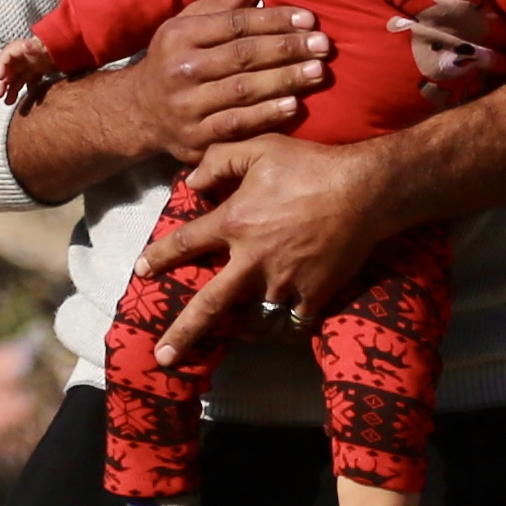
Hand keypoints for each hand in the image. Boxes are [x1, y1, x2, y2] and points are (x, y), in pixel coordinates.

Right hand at [0, 0, 330, 201]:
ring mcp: (188, 106)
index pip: (235, 23)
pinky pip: (237, 124)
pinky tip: (294, 105)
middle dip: (287, 49)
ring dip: (285, 80)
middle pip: (243, 56)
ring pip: (244, 90)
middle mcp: (181, 69)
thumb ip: (219, 5)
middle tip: (323, 45)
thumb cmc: (173, 60)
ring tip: (318, 72)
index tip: (309, 19)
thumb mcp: (185, 25)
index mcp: (180, 36)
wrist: (139, 112)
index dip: (274, 20)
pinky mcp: (196, 138)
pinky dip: (267, 115)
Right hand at [0, 35, 67, 102]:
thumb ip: (34, 46)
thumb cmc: (55, 44)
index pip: (7, 55)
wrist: (69, 45)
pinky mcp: (38, 73)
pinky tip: (28, 103)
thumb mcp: (43, 45)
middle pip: (9, 70)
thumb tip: (26, 46)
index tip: (1, 77)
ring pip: (17, 79)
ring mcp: (31, 66)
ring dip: (11, 90)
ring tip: (8, 102)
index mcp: (23, 48)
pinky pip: (30, 84)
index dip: (1, 66)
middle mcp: (24, 57)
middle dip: (2, 83)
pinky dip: (28, 93)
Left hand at [137, 131, 395, 364]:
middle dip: (182, 334)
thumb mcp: (260, 148)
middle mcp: (252, 260)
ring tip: (234, 335)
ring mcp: (283, 282)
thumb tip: (192, 182)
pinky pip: (293, 323)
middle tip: (162, 357)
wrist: (364, 190)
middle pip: (208, 306)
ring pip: (254, 322)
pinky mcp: (313, 294)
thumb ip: (219, 159)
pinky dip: (285, 328)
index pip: (185, 244)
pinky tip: (280, 329)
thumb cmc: (311, 165)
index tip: (141, 270)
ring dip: (241, 331)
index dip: (159, 257)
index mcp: (235, 223)